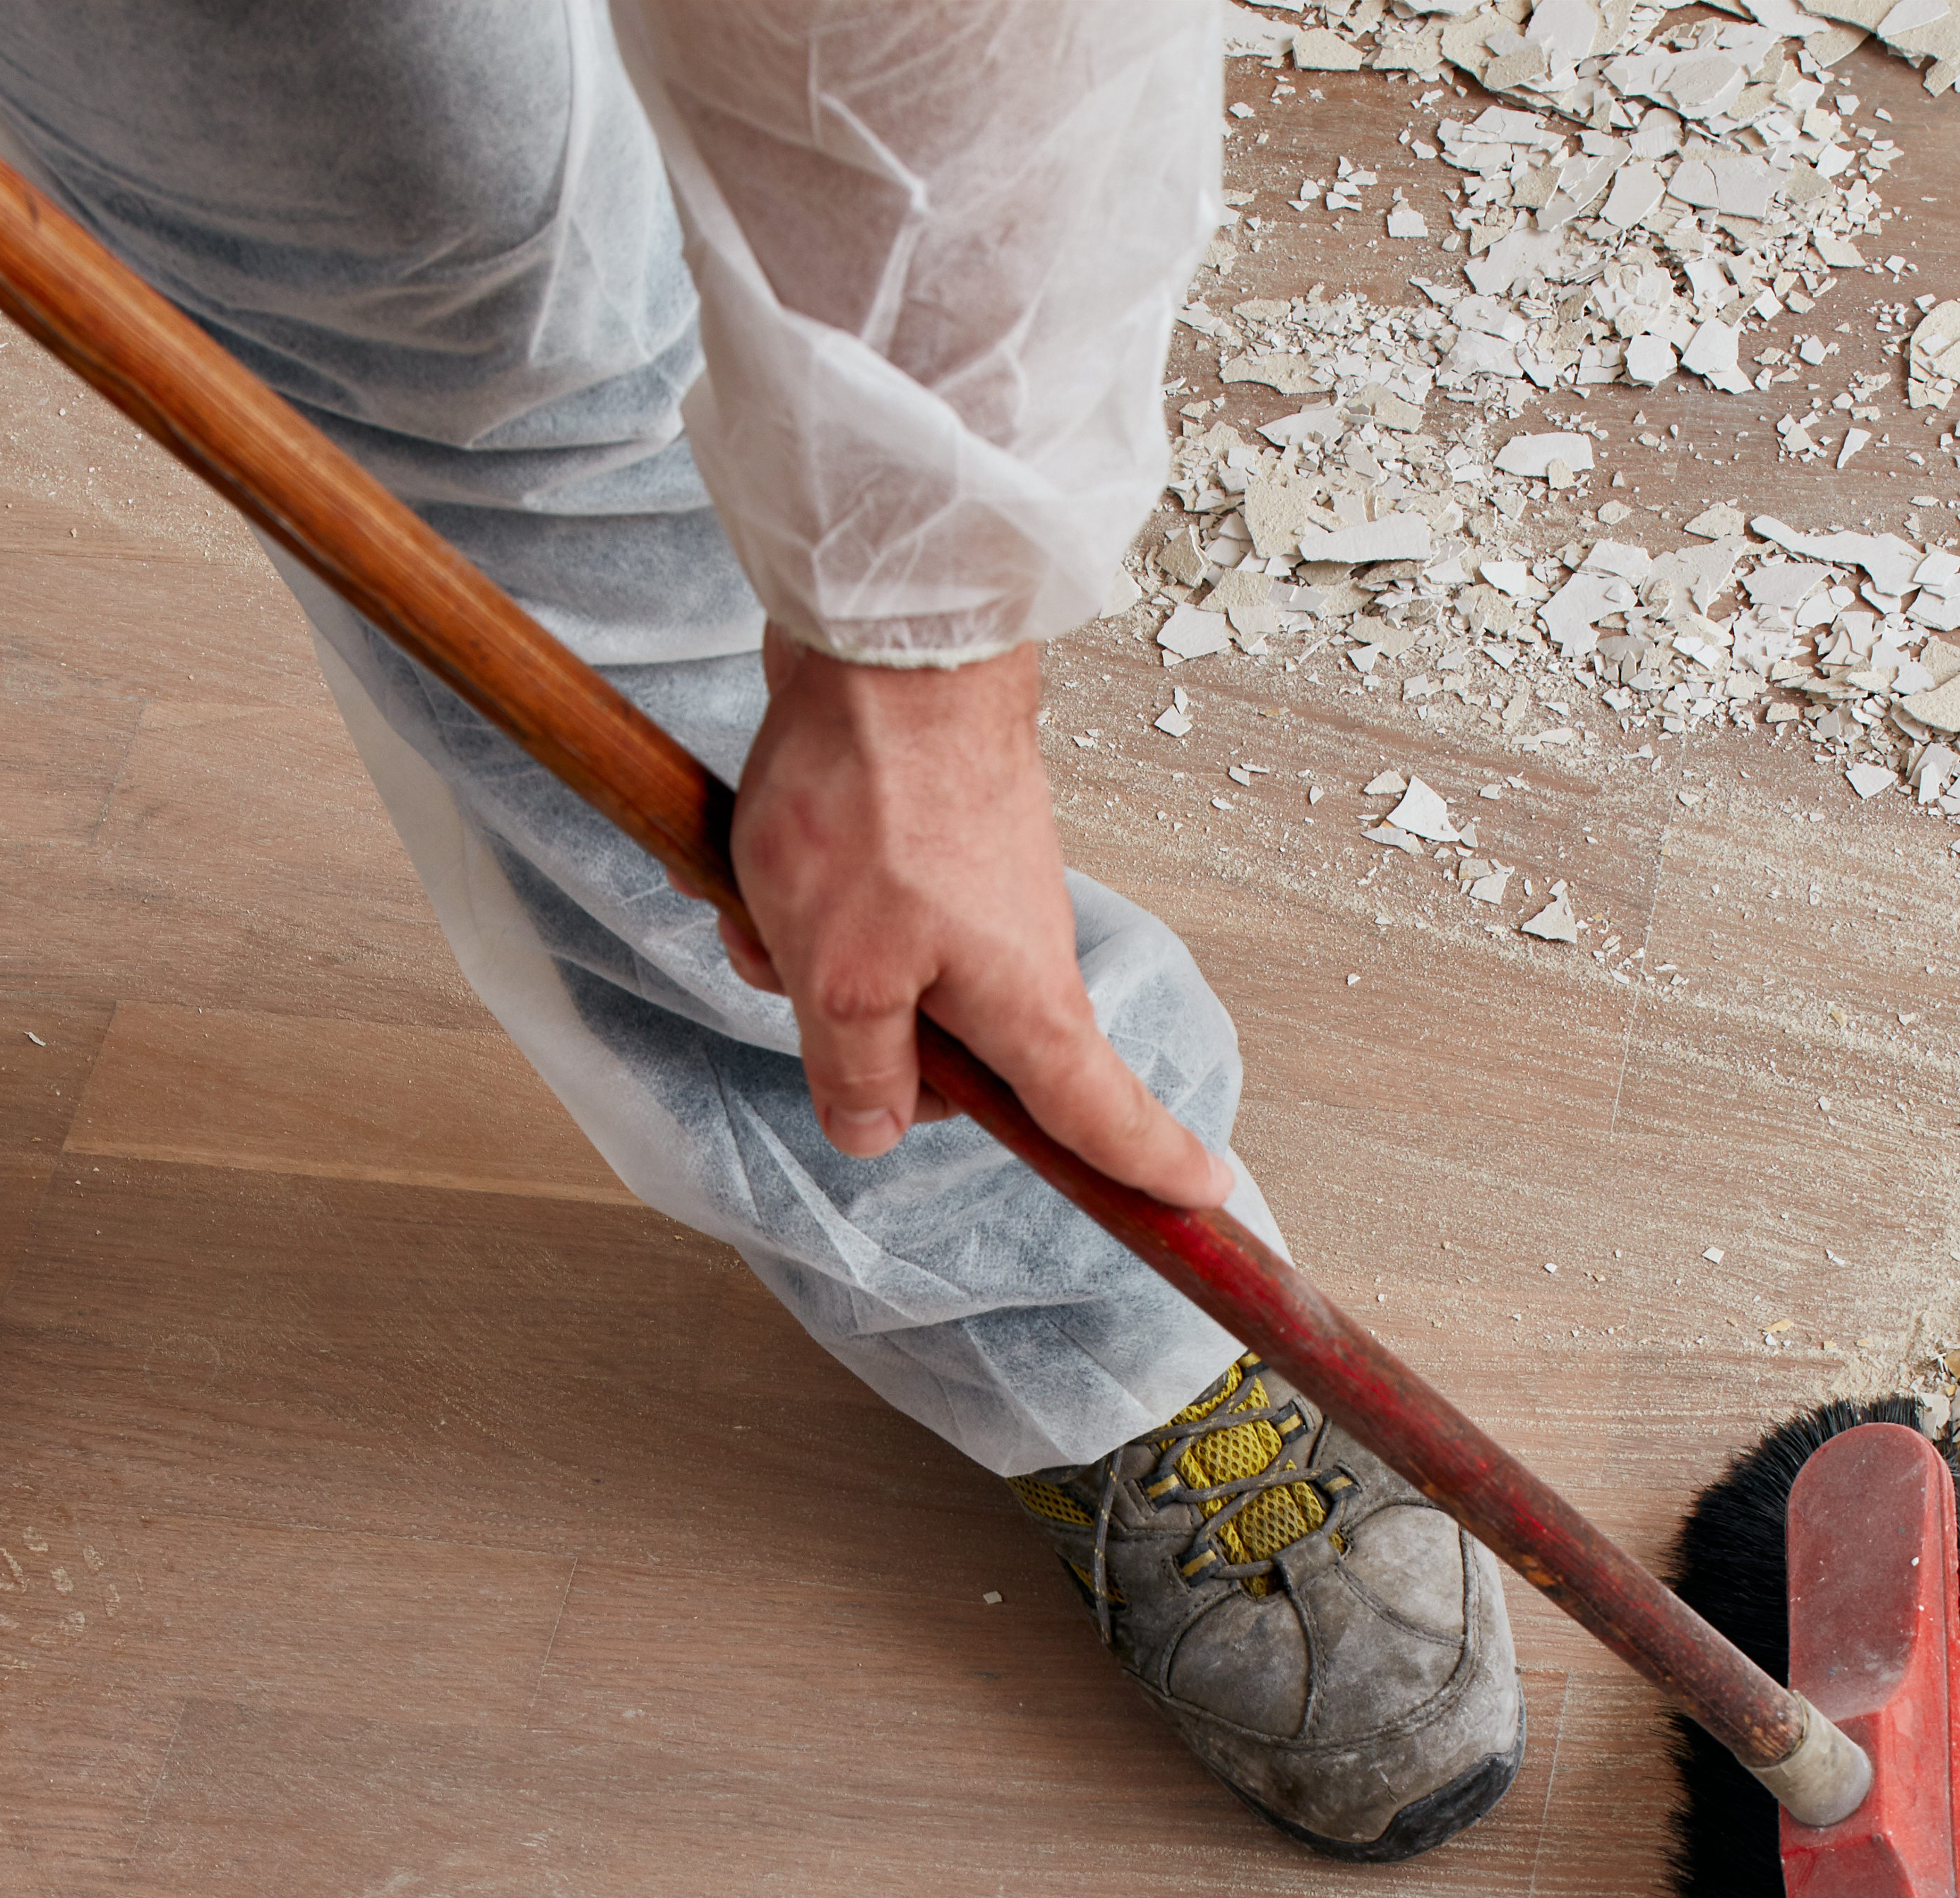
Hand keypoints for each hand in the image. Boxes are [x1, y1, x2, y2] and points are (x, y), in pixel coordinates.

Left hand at [698, 634, 1240, 1211]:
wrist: (885, 637)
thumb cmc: (873, 800)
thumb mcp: (840, 975)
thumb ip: (856, 1073)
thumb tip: (874, 1132)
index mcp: (1025, 1006)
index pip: (1100, 1115)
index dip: (1147, 1167)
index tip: (1198, 1197)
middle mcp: (1018, 956)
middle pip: (953, 1063)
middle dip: (860, 1046)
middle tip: (794, 981)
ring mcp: (978, 898)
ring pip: (888, 984)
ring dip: (811, 962)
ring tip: (767, 906)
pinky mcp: (936, 848)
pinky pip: (867, 918)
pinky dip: (809, 905)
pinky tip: (761, 863)